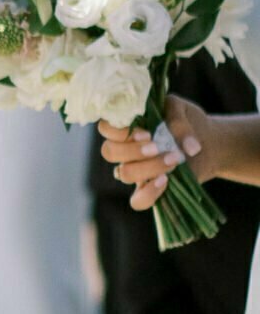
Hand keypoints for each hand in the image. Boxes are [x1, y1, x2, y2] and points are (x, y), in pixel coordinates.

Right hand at [99, 101, 215, 209]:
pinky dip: (149, 193)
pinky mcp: (147, 189)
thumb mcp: (185, 112)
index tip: (147, 133)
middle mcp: (125, 148)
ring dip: (148, 167)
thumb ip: (179, 122)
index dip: (120, 132)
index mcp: (128, 126)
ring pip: (123, 173)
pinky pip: (137, 201)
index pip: (106, 128)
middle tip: (157, 147)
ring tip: (174, 160)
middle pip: (109, 151)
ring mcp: (134, 170)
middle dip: (132, 151)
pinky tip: (165, 181)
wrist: (207, 143)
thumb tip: (189, 148)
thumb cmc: (189, 123)